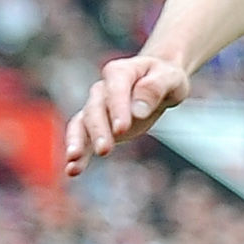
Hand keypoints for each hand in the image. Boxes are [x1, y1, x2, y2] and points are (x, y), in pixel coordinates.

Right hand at [63, 53, 190, 176]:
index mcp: (120, 72)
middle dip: (99, 131)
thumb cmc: (165, 78)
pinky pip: (83, 138)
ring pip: (82, 124)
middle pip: (95, 110)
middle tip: (105, 150)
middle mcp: (103, 89)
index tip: (122, 129)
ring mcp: (97, 108)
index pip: (115, 90)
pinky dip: (78, 154)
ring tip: (74, 160)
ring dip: (78, 142)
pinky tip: (72, 170)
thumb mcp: (170, 78)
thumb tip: (138, 110)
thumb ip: (155, 89)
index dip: (117, 109)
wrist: (159, 82)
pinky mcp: (98, 126)